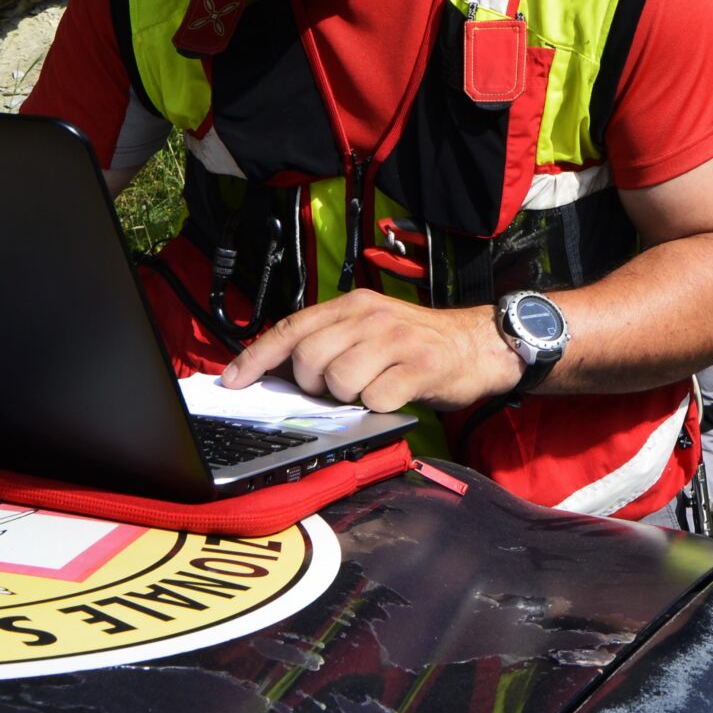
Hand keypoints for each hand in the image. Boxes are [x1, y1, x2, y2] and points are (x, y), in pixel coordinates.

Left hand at [222, 289, 521, 413]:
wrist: (480, 343)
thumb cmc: (418, 343)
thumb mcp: (371, 330)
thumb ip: (331, 341)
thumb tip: (277, 372)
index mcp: (353, 305)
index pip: (291, 328)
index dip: (256, 357)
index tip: (231, 382)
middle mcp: (371, 316)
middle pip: (308, 357)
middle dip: (312, 384)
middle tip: (335, 389)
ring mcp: (396, 340)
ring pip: (339, 380)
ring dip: (347, 397)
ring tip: (369, 390)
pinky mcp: (420, 367)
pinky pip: (376, 398)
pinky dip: (378, 407)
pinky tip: (393, 397)